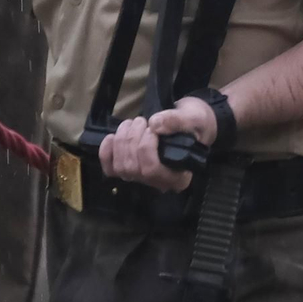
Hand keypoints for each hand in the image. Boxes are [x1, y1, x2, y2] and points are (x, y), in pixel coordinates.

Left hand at [96, 95, 216, 191]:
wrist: (189, 123)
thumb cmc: (195, 123)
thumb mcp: (194, 118)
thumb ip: (177, 121)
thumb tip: (155, 124)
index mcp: (178, 176)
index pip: (152, 172)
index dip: (146, 148)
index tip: (153, 128)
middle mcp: (158, 183)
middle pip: (133, 169)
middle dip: (132, 140)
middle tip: (142, 120)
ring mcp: (142, 178)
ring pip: (120, 167)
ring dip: (122, 141)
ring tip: (134, 123)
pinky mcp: (129, 168)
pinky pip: (110, 168)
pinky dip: (106, 151)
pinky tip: (113, 136)